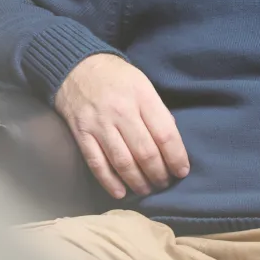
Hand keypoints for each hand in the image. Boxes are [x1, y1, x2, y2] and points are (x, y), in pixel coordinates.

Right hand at [54, 52, 190, 199]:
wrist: (77, 66)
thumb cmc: (116, 77)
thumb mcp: (143, 83)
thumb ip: (157, 110)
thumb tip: (171, 139)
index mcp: (142, 95)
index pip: (165, 133)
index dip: (176, 156)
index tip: (182, 171)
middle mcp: (122, 111)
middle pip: (145, 152)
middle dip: (158, 174)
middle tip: (164, 183)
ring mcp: (100, 124)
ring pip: (123, 162)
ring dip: (138, 182)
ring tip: (147, 190)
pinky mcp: (82, 134)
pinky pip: (97, 164)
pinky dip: (110, 182)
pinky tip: (121, 193)